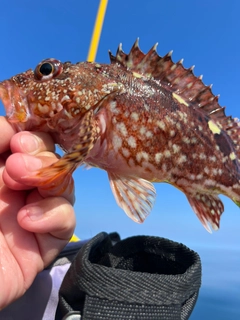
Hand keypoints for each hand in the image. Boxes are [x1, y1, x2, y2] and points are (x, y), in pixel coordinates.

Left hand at [0, 116, 75, 308]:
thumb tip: (12, 126)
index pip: (31, 143)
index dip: (33, 136)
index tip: (18, 140)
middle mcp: (18, 189)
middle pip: (53, 160)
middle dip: (41, 156)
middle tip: (16, 166)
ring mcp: (33, 213)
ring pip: (65, 185)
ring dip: (50, 180)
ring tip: (20, 183)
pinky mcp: (44, 242)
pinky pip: (67, 220)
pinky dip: (54, 214)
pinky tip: (26, 220)